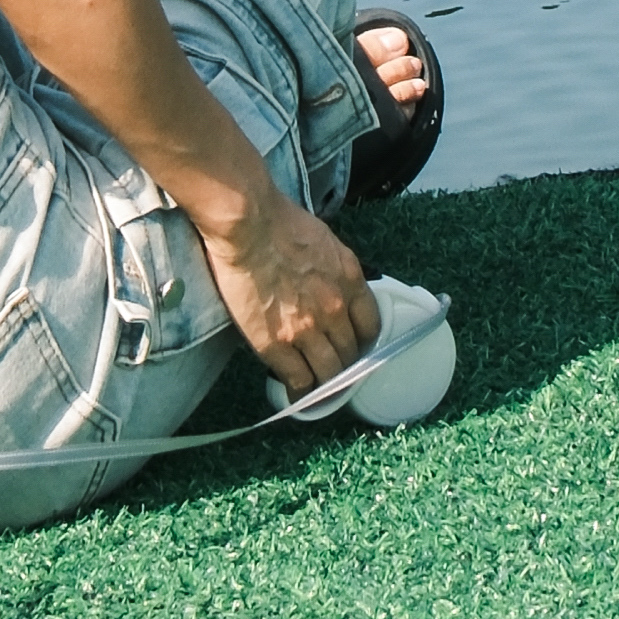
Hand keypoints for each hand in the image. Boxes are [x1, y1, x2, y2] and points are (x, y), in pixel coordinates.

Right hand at [199, 184, 377, 401]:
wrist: (247, 223)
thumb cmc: (280, 222)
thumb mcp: (326, 243)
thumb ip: (336, 273)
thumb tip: (333, 291)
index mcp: (350, 281)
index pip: (371, 327)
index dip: (363, 343)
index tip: (354, 347)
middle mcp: (335, 309)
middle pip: (351, 355)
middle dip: (345, 366)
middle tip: (334, 371)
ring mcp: (307, 330)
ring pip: (329, 373)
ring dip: (325, 385)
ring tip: (318, 389)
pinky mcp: (276, 344)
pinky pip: (298, 381)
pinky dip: (300, 393)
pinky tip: (297, 396)